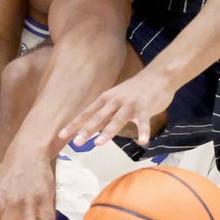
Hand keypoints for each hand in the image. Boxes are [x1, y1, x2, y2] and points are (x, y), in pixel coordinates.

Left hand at [61, 67, 175, 147]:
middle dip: (87, 130)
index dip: (74, 124)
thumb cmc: (135, 90)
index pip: (87, 114)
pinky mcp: (146, 107)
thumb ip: (106, 113)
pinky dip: (144, 131)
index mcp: (106, 99)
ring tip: (99, 144)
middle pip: (99, 117)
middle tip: (76, 143)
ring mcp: (130, 104)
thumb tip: (92, 128)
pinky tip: (143, 142)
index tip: (61, 135)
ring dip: (108, 131)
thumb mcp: (116, 99)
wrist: (158, 75)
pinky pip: (144, 121)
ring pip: (118, 119)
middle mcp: (115, 101)